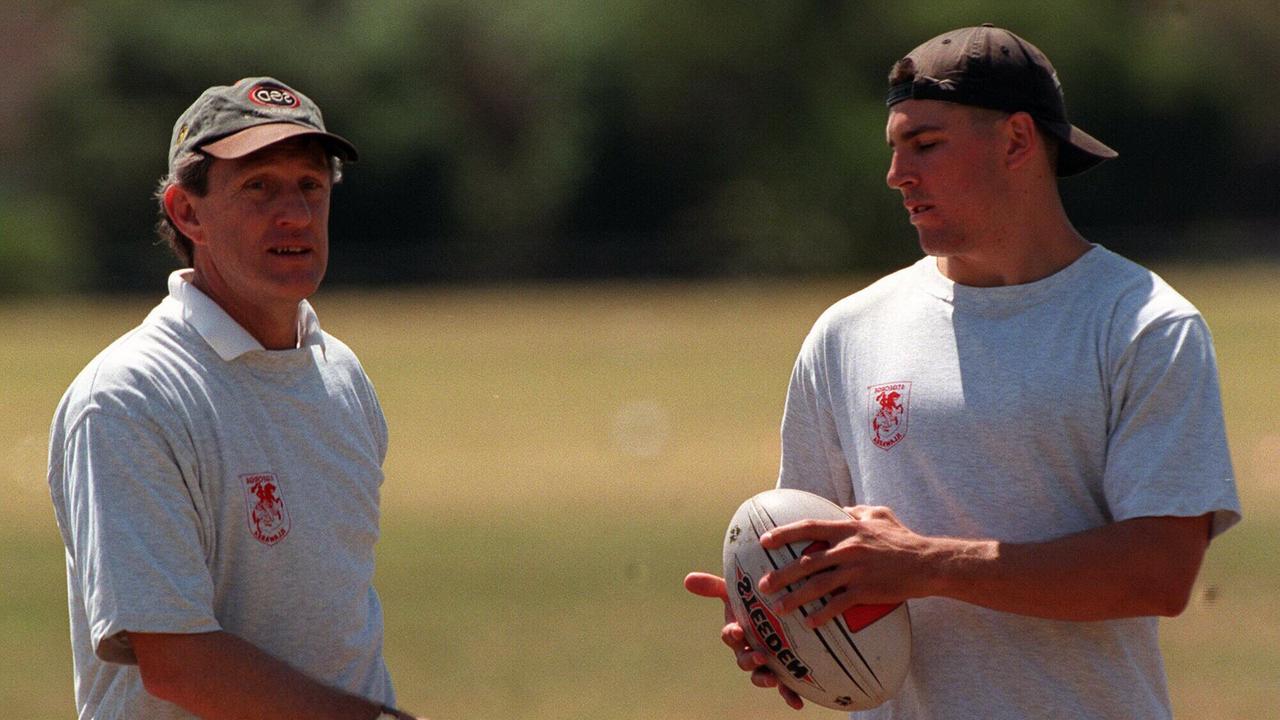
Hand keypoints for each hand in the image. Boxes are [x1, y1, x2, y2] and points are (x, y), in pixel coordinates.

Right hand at [683, 571, 803, 709]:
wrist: (781, 612)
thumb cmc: (754, 601)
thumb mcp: (736, 591)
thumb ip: (714, 586)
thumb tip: (687, 579)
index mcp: (738, 632)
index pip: (730, 635)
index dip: (732, 634)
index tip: (737, 630)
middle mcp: (749, 650)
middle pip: (743, 660)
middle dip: (749, 660)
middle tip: (760, 656)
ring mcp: (766, 663)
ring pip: (760, 676)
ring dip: (765, 679)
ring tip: (774, 679)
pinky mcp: (784, 673)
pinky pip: (785, 688)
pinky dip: (789, 696)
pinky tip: (797, 704)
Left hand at [756, 505, 932, 626]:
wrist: (927, 563)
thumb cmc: (902, 539)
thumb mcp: (880, 515)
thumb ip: (856, 511)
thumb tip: (839, 508)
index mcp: (848, 528)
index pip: (808, 527)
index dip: (784, 533)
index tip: (764, 541)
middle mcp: (848, 549)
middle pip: (806, 561)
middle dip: (781, 574)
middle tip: (762, 584)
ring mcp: (855, 571)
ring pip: (817, 585)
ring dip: (795, 598)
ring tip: (778, 607)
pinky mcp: (865, 591)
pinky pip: (837, 605)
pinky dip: (822, 614)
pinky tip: (809, 623)